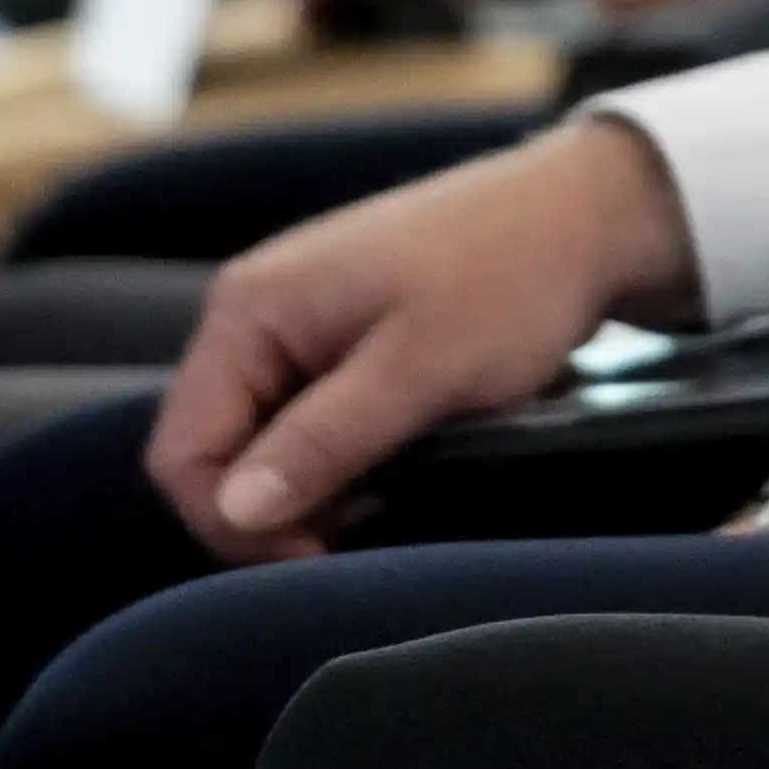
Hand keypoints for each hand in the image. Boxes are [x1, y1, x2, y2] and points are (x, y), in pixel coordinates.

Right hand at [138, 119, 698, 557]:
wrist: (586, 215)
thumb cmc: (509, 280)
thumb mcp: (420, 371)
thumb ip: (322, 442)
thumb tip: (236, 512)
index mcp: (249, 311)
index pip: (181, 455)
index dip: (234, 524)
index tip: (320, 553)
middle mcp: (254, 316)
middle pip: (217, 456)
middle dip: (281, 509)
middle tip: (373, 519)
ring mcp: (296, 327)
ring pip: (268, 448)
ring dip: (321, 488)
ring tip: (401, 485)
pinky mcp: (339, 343)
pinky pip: (310, 426)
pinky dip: (348, 460)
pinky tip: (405, 461)